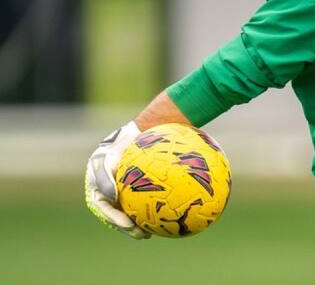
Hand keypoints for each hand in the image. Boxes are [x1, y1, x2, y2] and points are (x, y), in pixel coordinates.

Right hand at [84, 121, 149, 238]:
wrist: (142, 132)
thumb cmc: (125, 141)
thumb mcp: (113, 152)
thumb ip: (106, 172)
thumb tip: (111, 196)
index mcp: (98, 183)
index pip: (102, 206)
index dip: (113, 218)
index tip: (128, 225)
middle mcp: (108, 190)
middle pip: (114, 214)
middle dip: (126, 227)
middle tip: (141, 234)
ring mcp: (121, 191)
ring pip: (128, 211)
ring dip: (136, 225)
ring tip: (149, 233)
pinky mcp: (135, 191)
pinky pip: (143, 202)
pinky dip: (151, 212)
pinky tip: (164, 218)